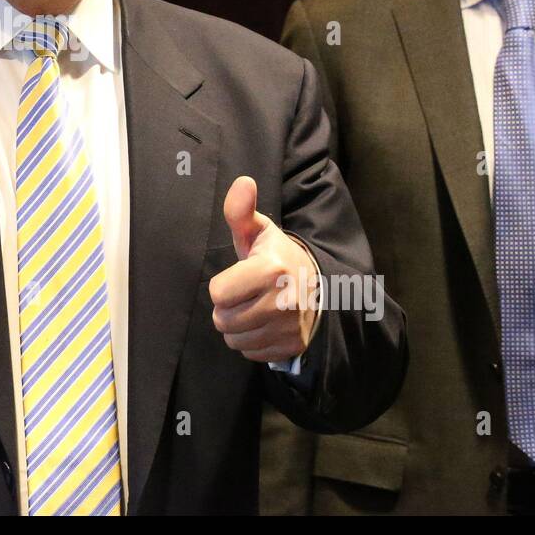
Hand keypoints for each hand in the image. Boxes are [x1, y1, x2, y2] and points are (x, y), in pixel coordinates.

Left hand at [210, 175, 317, 362]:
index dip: (223, 286)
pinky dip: (252, 341)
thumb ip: (241, 211)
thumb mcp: (258, 232)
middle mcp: (283, 302)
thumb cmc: (275, 257)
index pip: (218, 294)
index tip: (239, 278)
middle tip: (245, 295)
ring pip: (234, 339)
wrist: (316, 286)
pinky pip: (250, 353)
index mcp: (271, 270)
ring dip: (237, 327)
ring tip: (253, 309)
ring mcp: (290, 327)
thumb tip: (243, 182)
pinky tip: (264, 324)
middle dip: (228, 308)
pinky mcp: (292, 347)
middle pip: (223, 320)